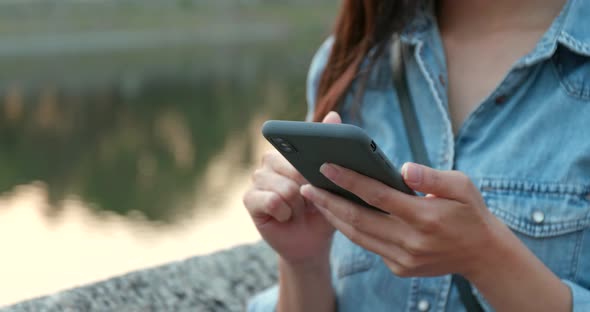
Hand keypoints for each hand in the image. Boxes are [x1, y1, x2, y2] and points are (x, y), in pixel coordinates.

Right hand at [243, 112, 341, 265]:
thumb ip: (331, 147)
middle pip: (291, 166)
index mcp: (288, 151)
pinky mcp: (249, 198)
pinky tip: (286, 217)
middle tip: (309, 200)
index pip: (296, 144)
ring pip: (285, 187)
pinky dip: (285, 213)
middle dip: (307, 188)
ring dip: (298, 204)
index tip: (316, 174)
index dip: (308, 160)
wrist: (312, 241)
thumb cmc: (324, 207)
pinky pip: (272, 201)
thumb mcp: (333, 179)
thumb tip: (334, 114)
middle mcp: (269, 161)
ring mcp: (257, 179)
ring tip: (298, 210)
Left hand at [300, 162, 504, 278]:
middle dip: (328, 201)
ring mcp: (404, 258)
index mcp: (425, 216)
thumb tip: (402, 168)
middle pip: (359, 219)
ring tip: (315, 199)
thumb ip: (432, 177)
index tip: (326, 166)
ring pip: (358, 236)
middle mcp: (411, 241)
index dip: (349, 180)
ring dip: (334, 217)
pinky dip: (352, 230)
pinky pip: (369, 246)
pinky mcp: (400, 268)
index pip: (377, 195)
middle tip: (306, 185)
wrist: (483, 255)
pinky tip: (339, 215)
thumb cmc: (470, 213)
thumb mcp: (462, 186)